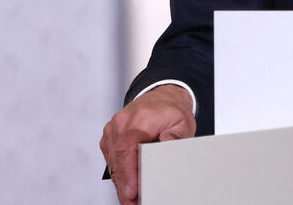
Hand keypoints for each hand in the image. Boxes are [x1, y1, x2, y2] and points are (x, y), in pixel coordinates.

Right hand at [100, 84, 195, 203]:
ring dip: (122, 181)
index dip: (127, 173)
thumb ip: (175, 136)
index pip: (127, 148)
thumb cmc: (172, 111)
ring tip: (135, 196)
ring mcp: (113, 129)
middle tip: (133, 203)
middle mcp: (122, 122)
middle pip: (117, 160)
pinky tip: (130, 181)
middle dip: (124, 185)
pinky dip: (119, 172)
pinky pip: (111, 159)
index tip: (130, 192)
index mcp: (140, 118)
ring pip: (112, 162)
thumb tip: (166, 144)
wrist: (162, 97)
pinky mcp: (109, 136)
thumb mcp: (183, 123)